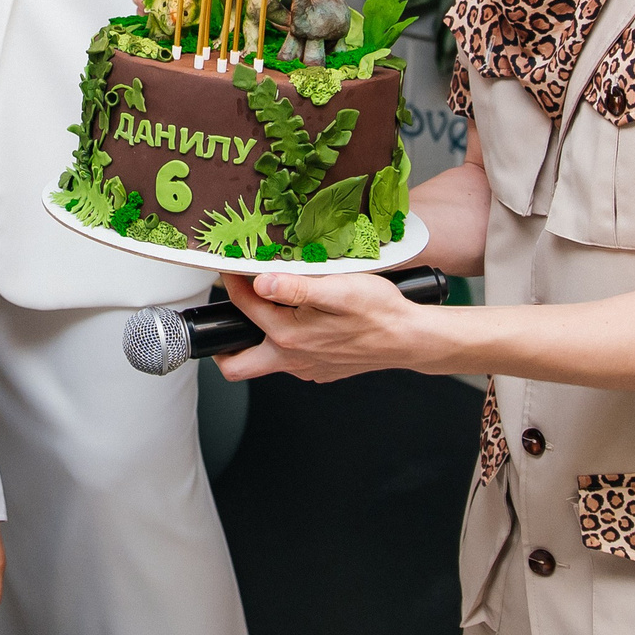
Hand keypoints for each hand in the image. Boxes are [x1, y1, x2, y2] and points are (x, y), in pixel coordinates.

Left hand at [217, 270, 431, 383]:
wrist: (411, 337)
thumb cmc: (380, 313)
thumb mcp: (338, 290)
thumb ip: (296, 288)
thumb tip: (261, 283)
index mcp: (289, 338)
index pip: (243, 307)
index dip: (232, 282)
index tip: (231, 265)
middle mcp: (293, 359)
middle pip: (237, 365)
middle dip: (223, 342)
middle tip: (223, 316)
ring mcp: (306, 368)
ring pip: (265, 361)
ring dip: (258, 336)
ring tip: (266, 306)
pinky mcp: (320, 370)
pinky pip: (291, 359)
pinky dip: (285, 341)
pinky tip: (301, 319)